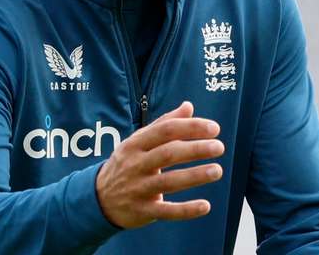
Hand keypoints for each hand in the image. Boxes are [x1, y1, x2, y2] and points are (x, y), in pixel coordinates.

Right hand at [95, 101, 224, 228]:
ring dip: (195, 176)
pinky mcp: (142, 211)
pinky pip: (166, 211)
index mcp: (136, 144)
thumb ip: (165, 123)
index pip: (165, 131)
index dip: (190, 127)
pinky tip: (205, 206)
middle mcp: (136, 165)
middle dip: (196, 149)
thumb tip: (188, 106)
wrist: (99, 198)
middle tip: (219, 147)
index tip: (214, 128)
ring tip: (217, 170)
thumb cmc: (127, 163)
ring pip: (169, 182)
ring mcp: (138, 188)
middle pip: (168, 154)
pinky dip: (186, 210)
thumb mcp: (139, 140)